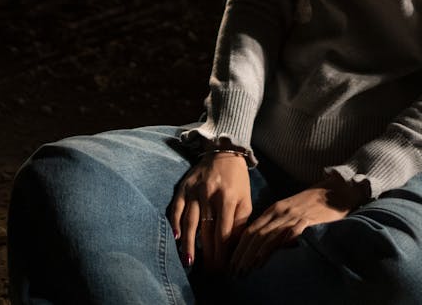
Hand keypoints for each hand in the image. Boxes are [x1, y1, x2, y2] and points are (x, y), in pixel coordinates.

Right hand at [167, 153, 251, 271]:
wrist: (224, 150)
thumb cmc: (237, 179)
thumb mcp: (246, 198)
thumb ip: (241, 221)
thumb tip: (233, 246)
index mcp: (228, 197)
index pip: (223, 232)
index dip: (222, 252)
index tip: (222, 267)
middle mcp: (210, 194)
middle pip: (206, 229)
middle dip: (207, 253)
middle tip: (207, 271)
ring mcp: (195, 189)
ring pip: (190, 220)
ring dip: (189, 243)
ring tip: (188, 262)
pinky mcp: (184, 186)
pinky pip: (177, 206)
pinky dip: (175, 222)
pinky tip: (176, 237)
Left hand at [230, 184, 358, 275]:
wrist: (337, 190)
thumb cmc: (315, 204)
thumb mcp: (292, 211)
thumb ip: (279, 224)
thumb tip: (263, 245)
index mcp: (275, 209)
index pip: (250, 229)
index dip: (238, 247)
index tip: (231, 263)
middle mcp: (280, 212)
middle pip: (253, 234)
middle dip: (240, 255)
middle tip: (232, 272)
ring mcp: (291, 216)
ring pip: (264, 237)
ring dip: (251, 256)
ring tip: (242, 271)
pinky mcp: (304, 222)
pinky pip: (283, 237)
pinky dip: (270, 249)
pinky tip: (262, 261)